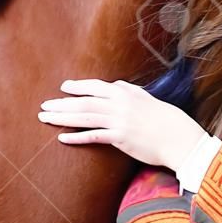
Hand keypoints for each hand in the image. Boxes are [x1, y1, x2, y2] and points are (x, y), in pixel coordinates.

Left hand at [37, 78, 208, 170]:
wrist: (178, 136)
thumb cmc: (163, 118)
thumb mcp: (145, 98)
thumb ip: (129, 91)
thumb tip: (116, 85)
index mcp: (125, 92)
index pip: (95, 87)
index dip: (78, 87)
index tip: (63, 88)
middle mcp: (119, 104)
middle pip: (84, 102)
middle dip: (62, 104)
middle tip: (44, 106)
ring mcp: (119, 120)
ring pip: (85, 117)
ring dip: (63, 117)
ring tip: (46, 118)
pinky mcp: (120, 137)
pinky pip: (94, 136)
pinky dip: (77, 136)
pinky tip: (62, 137)